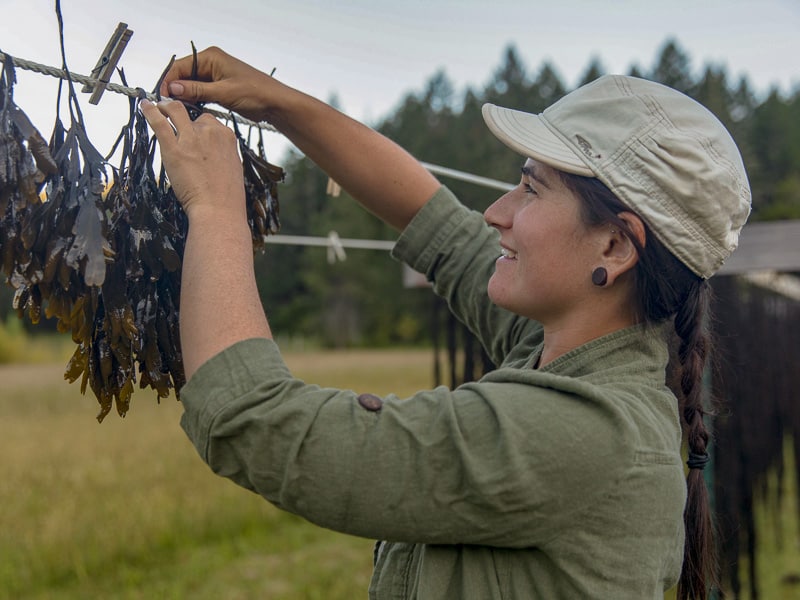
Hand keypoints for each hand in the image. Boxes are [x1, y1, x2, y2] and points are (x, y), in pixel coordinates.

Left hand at [140, 98, 245, 220]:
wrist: (219, 209)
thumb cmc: (226, 196)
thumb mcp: (232, 167)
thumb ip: (222, 154)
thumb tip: (212, 152)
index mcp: (226, 137)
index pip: (209, 121)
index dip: (198, 124)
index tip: (190, 127)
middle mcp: (210, 132)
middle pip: (193, 116)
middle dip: (182, 117)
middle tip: (171, 116)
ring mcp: (191, 138)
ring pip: (175, 110)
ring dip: (165, 106)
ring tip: (157, 107)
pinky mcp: (174, 148)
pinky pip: (159, 123)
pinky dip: (150, 111)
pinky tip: (145, 106)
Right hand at [158, 46, 280, 122]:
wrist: (275, 103)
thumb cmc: (255, 92)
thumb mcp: (224, 92)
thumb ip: (197, 90)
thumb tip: (172, 88)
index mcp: (211, 57)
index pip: (180, 66)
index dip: (168, 81)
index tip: (161, 96)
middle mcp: (210, 64)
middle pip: (183, 76)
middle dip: (174, 90)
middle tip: (167, 106)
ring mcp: (214, 76)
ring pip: (190, 86)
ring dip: (184, 97)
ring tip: (177, 111)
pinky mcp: (218, 88)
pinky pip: (200, 93)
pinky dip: (194, 101)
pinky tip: (190, 111)